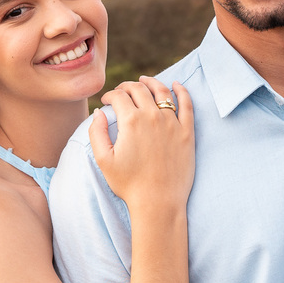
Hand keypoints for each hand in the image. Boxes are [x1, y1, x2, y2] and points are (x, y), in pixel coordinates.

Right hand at [89, 76, 194, 213]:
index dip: (110, 95)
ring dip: (151, 82)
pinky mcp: (187, 132)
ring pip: (162, 92)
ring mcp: (172, 123)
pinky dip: (181, 91)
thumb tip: (98, 113)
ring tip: (144, 81)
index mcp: (131, 121)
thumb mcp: (103, 160)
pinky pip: (187, 104)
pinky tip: (176, 85)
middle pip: (139, 89)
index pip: (119, 96)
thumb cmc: (129, 184)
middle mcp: (152, 117)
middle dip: (127, 86)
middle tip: (122, 91)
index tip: (106, 101)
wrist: (158, 201)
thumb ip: (97, 133)